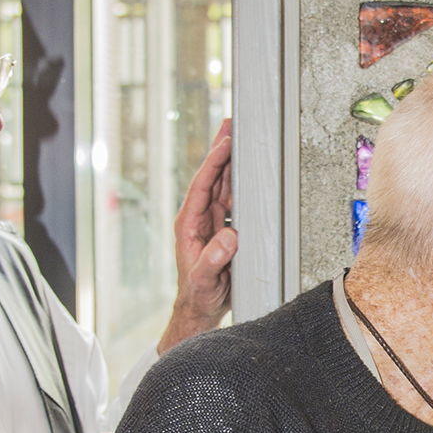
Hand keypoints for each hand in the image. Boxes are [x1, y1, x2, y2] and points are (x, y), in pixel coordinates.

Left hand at [160, 120, 236, 350]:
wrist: (200, 309)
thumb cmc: (199, 295)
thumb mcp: (205, 280)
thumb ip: (214, 259)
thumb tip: (229, 235)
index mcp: (188, 225)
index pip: (202, 186)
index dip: (213, 163)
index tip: (224, 143)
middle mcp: (197, 219)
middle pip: (210, 177)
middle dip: (219, 150)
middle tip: (229, 123)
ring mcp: (209, 222)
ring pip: (220, 184)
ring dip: (228, 160)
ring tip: (236, 136)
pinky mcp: (220, 228)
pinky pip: (230, 198)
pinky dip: (237, 180)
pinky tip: (244, 168)